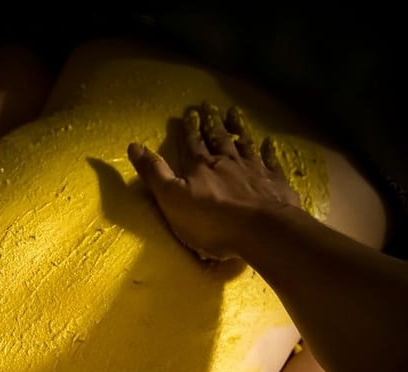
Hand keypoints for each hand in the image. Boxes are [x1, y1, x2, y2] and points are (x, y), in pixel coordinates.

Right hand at [128, 102, 300, 260]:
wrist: (259, 230)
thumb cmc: (210, 220)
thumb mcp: (172, 198)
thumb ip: (154, 173)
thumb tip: (133, 145)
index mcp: (201, 167)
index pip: (192, 143)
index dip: (189, 128)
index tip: (189, 112)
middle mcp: (227, 162)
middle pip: (218, 138)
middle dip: (212, 122)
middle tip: (210, 106)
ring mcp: (253, 170)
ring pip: (244, 144)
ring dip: (238, 128)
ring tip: (235, 113)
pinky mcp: (274, 183)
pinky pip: (270, 161)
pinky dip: (269, 151)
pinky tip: (269, 142)